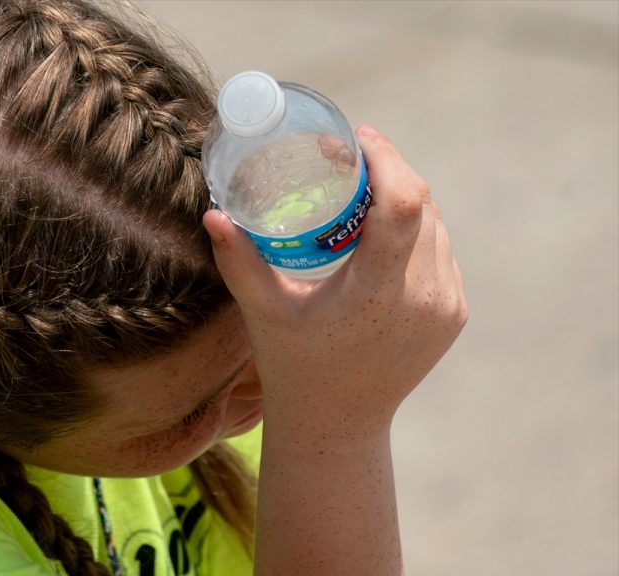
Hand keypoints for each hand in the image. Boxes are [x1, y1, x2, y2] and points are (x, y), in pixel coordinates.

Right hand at [203, 125, 466, 444]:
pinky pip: (442, 251)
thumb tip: (213, 213)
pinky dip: (418, 229)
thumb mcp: (263, 312)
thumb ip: (238, 261)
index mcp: (376, 294)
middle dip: (391, 171)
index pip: (403, 204)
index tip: (357, 140)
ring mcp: (446, 307)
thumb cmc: (292, 365)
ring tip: (367, 189)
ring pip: (437, 225)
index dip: (386, 161)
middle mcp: (422, 297)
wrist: (337, 424)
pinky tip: (387, 227)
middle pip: (422, 206)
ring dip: (406, 198)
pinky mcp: (455, 314)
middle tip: (353, 158)